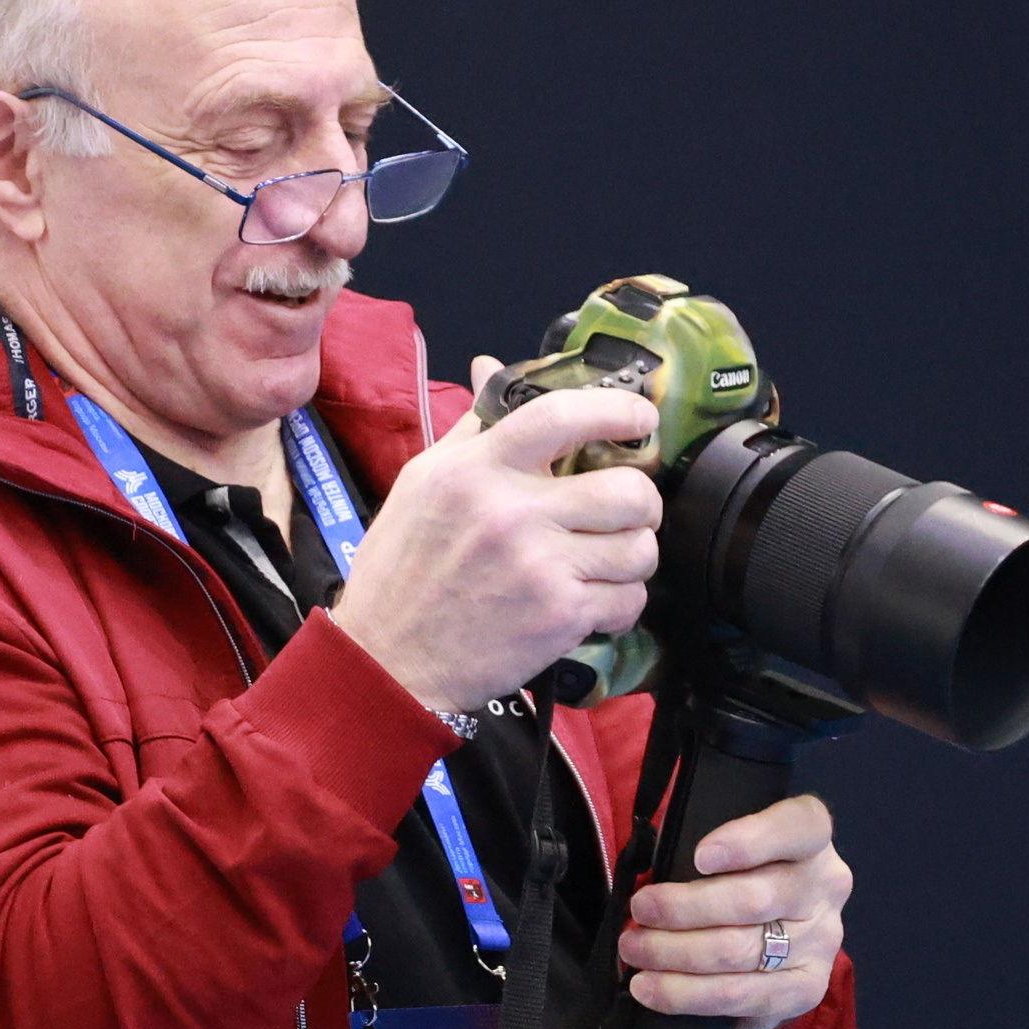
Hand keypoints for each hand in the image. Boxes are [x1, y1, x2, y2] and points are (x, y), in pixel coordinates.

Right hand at [329, 356, 662, 713]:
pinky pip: (630, 598)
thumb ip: (471, 427)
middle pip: (629, 488)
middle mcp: (512, 512)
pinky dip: (620, 602)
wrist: (387, 662)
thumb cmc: (402, 571)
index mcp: (477, 470)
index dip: (617, 410)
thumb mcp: (422, 484)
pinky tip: (592, 601)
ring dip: (632, 554)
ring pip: (640, 546)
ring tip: (604, 560)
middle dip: (641, 501)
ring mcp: (541, 566)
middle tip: (623, 511)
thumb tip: (491, 367)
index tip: (640, 418)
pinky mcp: (560, 616)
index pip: (561, 414)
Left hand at [616, 794, 851, 1028]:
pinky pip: (744, 998)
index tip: (699, 856)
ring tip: (634, 950)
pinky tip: (652, 989)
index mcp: (812, 837)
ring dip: (676, 953)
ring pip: (742, 951)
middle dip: (683, 908)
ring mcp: (822, 940)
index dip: (750, 840)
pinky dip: (689, 995)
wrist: (781, 927)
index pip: (799, 826)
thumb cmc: (740, 871)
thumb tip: (647, 874)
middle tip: (639, 910)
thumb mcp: (734, 844)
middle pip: (754, 899)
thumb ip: (705, 848)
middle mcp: (826, 887)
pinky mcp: (808, 988)